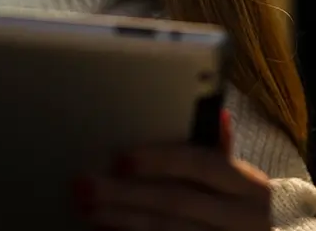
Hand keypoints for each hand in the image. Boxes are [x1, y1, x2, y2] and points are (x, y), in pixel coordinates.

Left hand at [74, 115, 270, 230]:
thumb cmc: (250, 203)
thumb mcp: (243, 177)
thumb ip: (222, 150)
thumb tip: (219, 115)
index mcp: (245, 185)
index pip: (199, 165)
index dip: (158, 160)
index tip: (119, 158)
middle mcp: (238, 217)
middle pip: (175, 202)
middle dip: (125, 194)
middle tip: (84, 185)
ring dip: (122, 221)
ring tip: (88, 210)